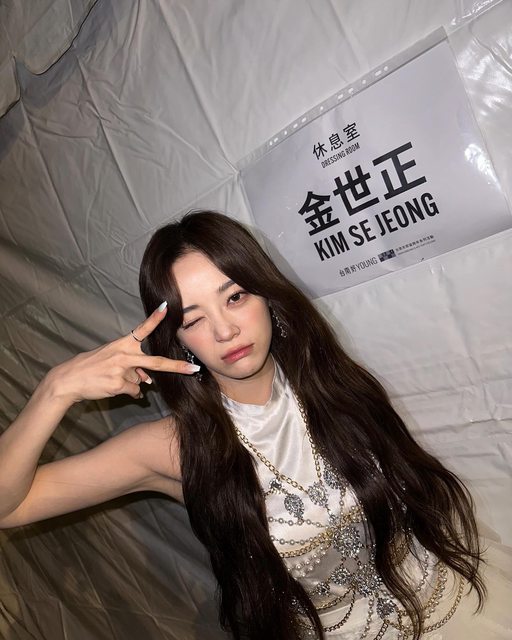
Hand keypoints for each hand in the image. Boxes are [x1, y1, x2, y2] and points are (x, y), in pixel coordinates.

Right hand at [44, 302, 198, 404]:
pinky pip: (134, 391)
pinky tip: (113, 387)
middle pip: (155, 362)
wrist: (69, 379)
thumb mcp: (112, 360)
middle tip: (193, 368)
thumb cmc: (92, 367)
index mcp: (122, 344)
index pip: (142, 329)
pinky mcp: (117, 385)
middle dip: (176, 366)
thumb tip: (148, 380)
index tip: (166, 307)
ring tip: (112, 378)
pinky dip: (128, 392)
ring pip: (140, 380)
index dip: (155, 319)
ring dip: (131, 382)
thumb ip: (132, 366)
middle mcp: (123, 356)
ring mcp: (121, 371)